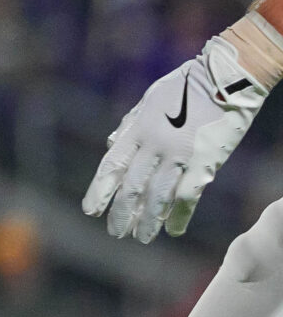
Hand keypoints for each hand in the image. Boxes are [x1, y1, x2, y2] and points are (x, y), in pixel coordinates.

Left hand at [84, 39, 266, 241]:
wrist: (225, 80)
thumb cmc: (185, 87)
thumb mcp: (148, 100)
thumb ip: (129, 125)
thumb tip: (111, 145)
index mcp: (138, 129)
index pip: (112, 165)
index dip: (100, 190)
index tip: (90, 210)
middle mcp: (155, 145)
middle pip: (132, 186)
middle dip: (121, 212)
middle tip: (115, 232)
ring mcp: (180, 155)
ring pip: (158, 196)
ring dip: (147, 220)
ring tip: (140, 237)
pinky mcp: (205, 163)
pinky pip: (188, 195)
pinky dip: (180, 215)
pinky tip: (174, 229)